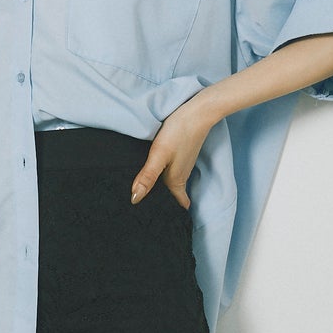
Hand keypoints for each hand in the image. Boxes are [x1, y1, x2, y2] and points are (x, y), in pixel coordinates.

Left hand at [130, 94, 215, 209]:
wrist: (198, 111)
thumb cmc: (178, 133)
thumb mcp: (159, 155)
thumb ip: (147, 177)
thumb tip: (135, 200)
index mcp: (176, 180)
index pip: (177, 203)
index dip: (170, 212)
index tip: (162, 221)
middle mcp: (182, 174)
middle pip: (174, 194)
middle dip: (166, 203)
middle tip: (151, 211)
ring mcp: (184, 163)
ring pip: (174, 182)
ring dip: (165, 190)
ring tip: (151, 195)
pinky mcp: (183, 153)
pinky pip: (175, 170)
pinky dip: (167, 175)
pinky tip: (158, 171)